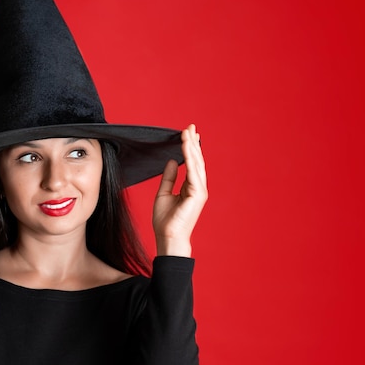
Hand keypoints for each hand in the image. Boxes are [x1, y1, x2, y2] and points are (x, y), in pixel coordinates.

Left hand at [153, 124, 207, 256]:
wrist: (168, 237)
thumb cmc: (165, 221)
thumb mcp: (164, 194)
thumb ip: (169, 177)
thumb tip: (171, 161)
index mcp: (191, 188)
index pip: (192, 164)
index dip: (190, 148)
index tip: (187, 133)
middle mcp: (198, 188)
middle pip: (196, 160)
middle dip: (193, 143)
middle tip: (190, 126)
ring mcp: (200, 191)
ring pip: (196, 163)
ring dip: (192, 146)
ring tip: (187, 132)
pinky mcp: (198, 194)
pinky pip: (193, 171)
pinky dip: (189, 157)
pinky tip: (186, 146)